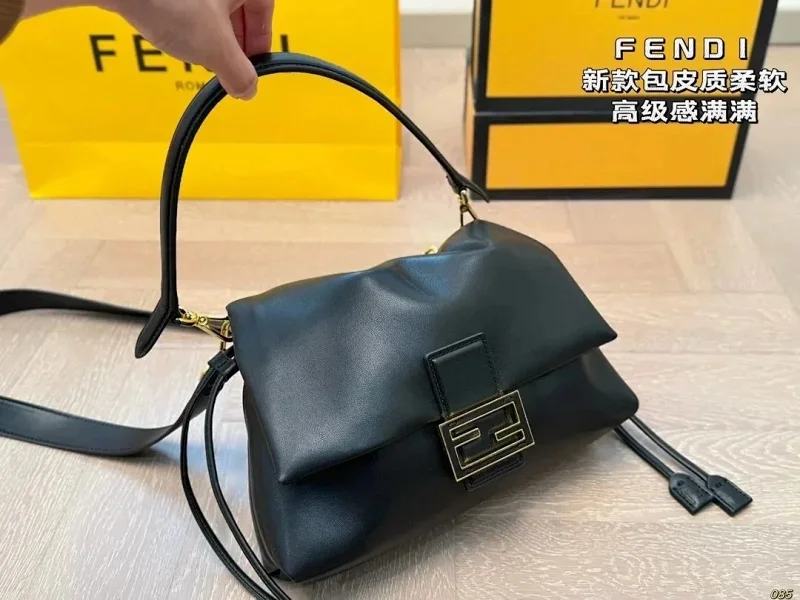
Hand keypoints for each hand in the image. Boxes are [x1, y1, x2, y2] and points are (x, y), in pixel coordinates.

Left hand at [109, 0, 273, 98]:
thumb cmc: (171, 2)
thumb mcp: (216, 49)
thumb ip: (239, 73)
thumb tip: (247, 89)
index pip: (265, 10)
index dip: (262, 41)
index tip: (253, 64)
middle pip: (238, 7)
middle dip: (235, 40)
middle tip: (228, 65)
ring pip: (211, 6)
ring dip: (211, 33)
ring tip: (202, 56)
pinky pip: (186, 3)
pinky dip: (187, 21)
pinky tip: (177, 38)